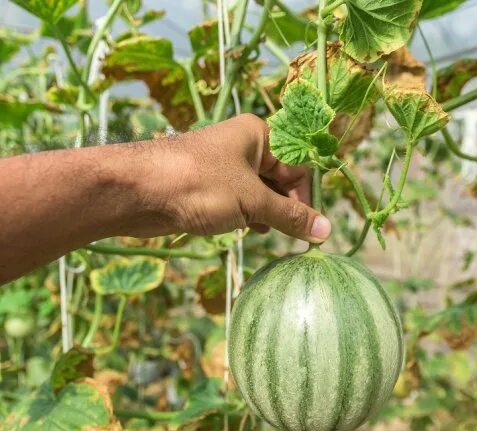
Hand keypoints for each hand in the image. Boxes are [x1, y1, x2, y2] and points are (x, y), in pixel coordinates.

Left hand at [125, 114, 331, 242]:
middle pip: (281, 178)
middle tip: (299, 236)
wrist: (138, 192)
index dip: (308, 195)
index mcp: (259, 135)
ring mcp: (226, 168)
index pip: (298, 164)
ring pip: (261, 192)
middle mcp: (244, 147)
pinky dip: (252, 216)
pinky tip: (257, 231)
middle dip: (289, 207)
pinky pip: (242, 201)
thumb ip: (290, 216)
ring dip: (271, 214)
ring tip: (278, 234)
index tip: (314, 227)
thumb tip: (327, 232)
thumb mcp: (252, 200)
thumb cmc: (200, 185)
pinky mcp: (211, 188)